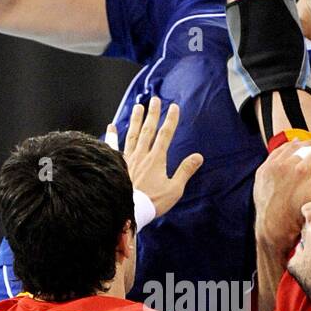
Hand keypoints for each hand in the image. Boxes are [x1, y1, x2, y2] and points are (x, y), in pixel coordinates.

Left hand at [107, 98, 202, 217]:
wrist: (129, 210)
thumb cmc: (152, 202)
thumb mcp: (174, 189)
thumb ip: (185, 171)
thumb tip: (198, 157)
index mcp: (156, 159)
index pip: (165, 135)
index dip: (171, 120)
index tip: (174, 107)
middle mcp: (141, 155)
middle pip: (148, 130)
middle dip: (153, 114)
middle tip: (155, 100)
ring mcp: (128, 158)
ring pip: (132, 134)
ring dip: (136, 120)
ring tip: (138, 106)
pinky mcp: (117, 164)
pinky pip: (113, 146)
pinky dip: (112, 136)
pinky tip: (111, 126)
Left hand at [254, 142, 310, 254]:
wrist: (274, 226)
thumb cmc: (298, 213)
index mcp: (302, 170)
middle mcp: (285, 165)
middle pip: (303, 148)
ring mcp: (272, 167)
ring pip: (288, 148)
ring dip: (299, 144)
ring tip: (306, 144)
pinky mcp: (262, 171)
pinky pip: (275, 153)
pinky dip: (284, 148)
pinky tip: (290, 147)